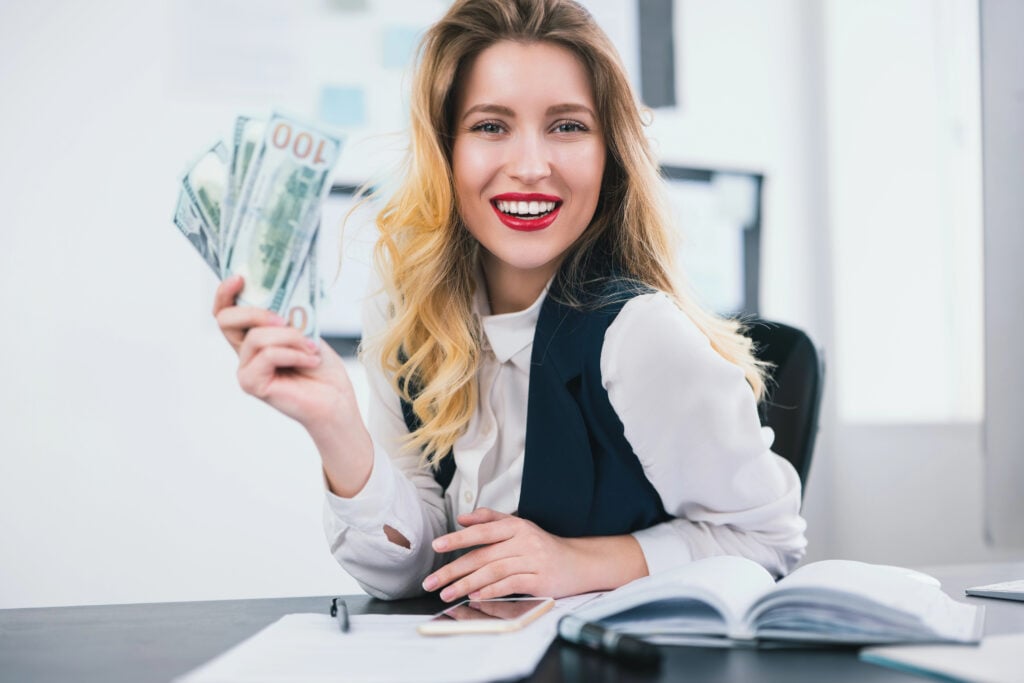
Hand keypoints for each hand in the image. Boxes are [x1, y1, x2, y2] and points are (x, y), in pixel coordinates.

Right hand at [212, 276, 372, 496]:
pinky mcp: (251, 384)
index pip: (225, 313)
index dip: (225, 293)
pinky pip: (267, 355)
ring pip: (256, 337)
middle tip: (283, 319)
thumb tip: (273, 295)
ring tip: (311, 348)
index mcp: (253, 338)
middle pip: (226, 319)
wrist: (335, 400)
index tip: (241, 276)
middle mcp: (244, 354)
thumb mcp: (303, 331)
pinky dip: (293, 353)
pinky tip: (309, 360)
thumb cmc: (321, 369)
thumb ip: (283, 316)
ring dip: (290, 337)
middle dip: (256, 311)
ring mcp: (245, 370)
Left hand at [420, 508, 587, 601]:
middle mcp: (524, 541)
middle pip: (482, 555)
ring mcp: (533, 561)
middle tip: (432, 581)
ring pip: (493, 571)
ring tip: (447, 593)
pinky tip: (476, 596)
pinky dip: (491, 590)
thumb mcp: (520, 526)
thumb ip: (490, 520)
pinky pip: (511, 585)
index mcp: (516, 526)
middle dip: (453, 569)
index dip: (458, 538)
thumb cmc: (543, 546)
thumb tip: (462, 518)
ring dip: (466, 584)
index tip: (437, 546)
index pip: (482, 532)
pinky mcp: (540, 580)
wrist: (579, 562)